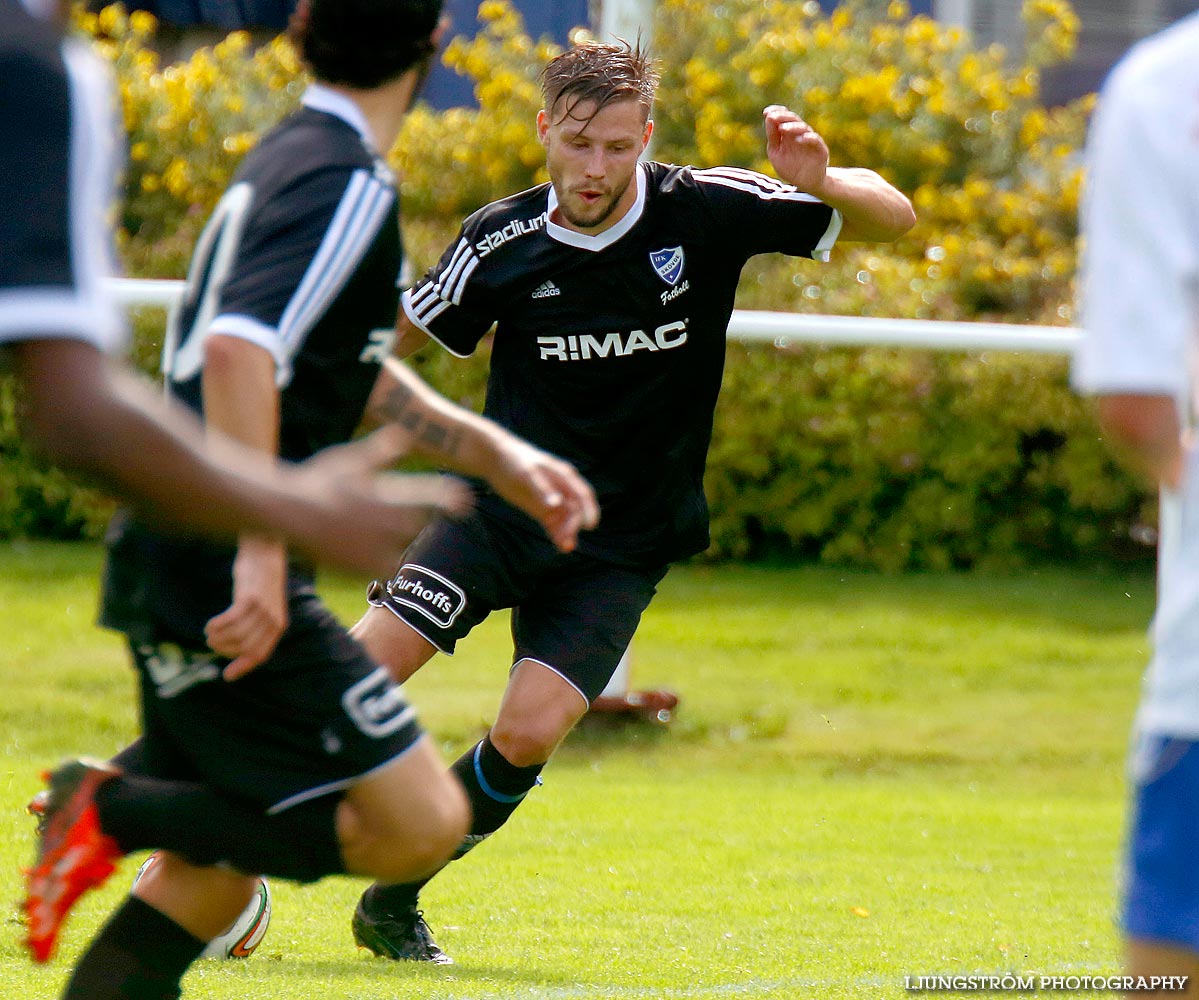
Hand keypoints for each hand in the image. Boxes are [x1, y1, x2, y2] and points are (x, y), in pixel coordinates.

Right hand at [206, 536, 288, 680]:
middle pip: (243, 647)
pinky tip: (210, 625)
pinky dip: (217, 626)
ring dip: (218, 637)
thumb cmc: (259, 584)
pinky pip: (230, 620)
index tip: (227, 676)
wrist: (265, 555)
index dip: (243, 666)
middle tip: (211, 642)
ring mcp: (263, 610)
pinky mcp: (250, 598)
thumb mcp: (263, 607)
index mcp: (278, 626)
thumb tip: (237, 649)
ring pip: (235, 635)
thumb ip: (255, 626)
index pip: (260, 654)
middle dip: (224, 649)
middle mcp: (273, 620)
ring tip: (209, 632)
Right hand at [284, 426, 472, 574]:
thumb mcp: (350, 460)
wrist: (290, 515)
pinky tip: (359, 550)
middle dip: (410, 519)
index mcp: (392, 495)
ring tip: (366, 531)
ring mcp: (381, 546)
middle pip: (416, 524)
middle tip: (392, 515)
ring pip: (401, 547)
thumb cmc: (318, 481)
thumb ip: (381, 451)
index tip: (465, 500)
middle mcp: (392, 522)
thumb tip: (403, 433)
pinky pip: (384, 567)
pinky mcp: (367, 567)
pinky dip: (378, 560)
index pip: (432, 496)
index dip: (450, 498)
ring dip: (394, 541)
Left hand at [490, 437, 598, 551]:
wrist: (495, 459)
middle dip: (573, 526)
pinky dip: (557, 534)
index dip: (589, 510)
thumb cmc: (513, 461)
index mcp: (563, 476)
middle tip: (566, 542)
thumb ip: (542, 490)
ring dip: (567, 533)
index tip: (589, 526)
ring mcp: (552, 500)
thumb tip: (557, 504)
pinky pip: (553, 524)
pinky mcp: (541, 509)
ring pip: (565, 520)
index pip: (583, 494)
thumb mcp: (527, 474)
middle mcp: (562, 488)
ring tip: (564, 548)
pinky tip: (559, 545)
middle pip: (575, 510)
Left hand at [763, 105, 828, 194]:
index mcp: (789, 133)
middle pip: (793, 119)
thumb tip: (768, 117)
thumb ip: (773, 137)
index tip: (766, 112)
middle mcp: (800, 133)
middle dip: (783, 117)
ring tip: (783, 129)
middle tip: (773, 116)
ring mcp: (811, 140)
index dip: (777, 112)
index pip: (784, 117)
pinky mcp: (820, 149)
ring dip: (793, 127)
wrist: (805, 184)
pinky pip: (815, 140)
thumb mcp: (776, 152)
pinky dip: (808, 138)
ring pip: (803, 128)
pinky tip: (799, 139)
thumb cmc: (790, 168)